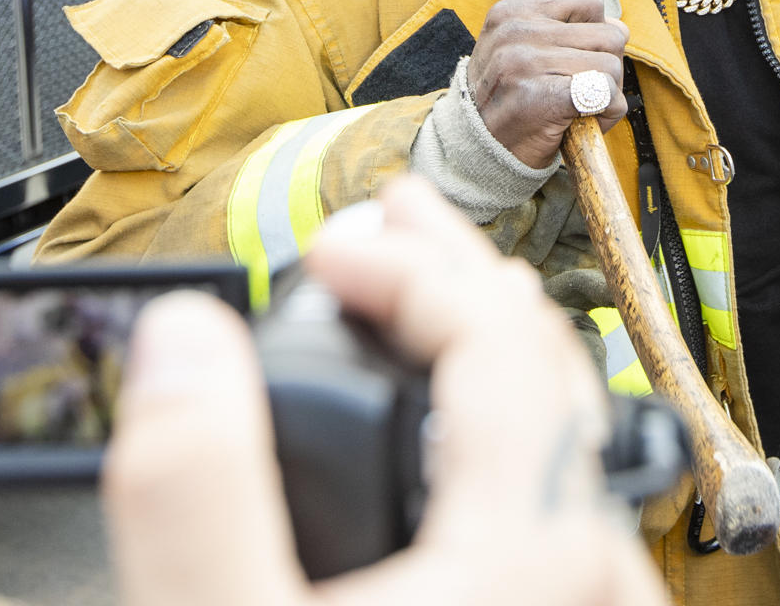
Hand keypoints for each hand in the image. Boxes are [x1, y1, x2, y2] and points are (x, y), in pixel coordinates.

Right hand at [105, 176, 664, 605]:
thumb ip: (199, 493)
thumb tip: (184, 342)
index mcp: (528, 543)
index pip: (493, 335)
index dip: (407, 265)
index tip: (324, 247)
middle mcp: (589, 564)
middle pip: (548, 366)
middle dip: (460, 273)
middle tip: (398, 212)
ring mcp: (596, 600)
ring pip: (571, 431)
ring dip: (493, 346)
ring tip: (434, 297)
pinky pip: (569, 496)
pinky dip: (513, 427)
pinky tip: (469, 440)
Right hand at [468, 0, 629, 168]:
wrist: (474, 150)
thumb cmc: (509, 100)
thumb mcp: (525, 50)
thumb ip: (573, 33)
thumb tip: (621, 28)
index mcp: (512, 12)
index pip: (590, 3)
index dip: (596, 33)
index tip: (575, 60)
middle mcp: (517, 31)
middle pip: (608, 35)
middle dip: (608, 66)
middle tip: (584, 91)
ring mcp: (526, 63)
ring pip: (611, 66)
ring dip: (610, 93)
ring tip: (580, 108)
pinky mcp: (541, 98)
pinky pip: (605, 92)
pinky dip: (609, 110)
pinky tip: (587, 120)